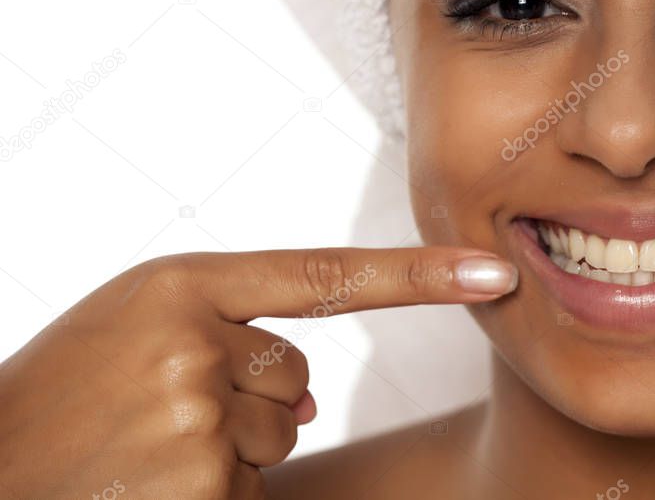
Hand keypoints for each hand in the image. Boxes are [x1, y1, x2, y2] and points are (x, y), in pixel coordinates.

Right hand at [0, 246, 516, 498]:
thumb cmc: (62, 398)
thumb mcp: (136, 332)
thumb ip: (231, 335)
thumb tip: (311, 397)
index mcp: (180, 286)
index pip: (327, 276)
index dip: (419, 274)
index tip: (495, 272)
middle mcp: (194, 341)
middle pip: (296, 374)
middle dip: (248, 398)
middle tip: (156, 413)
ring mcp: (196, 416)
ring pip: (279, 432)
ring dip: (228, 448)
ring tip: (143, 448)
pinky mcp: (202, 485)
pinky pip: (254, 486)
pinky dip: (216, 489)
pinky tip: (151, 484)